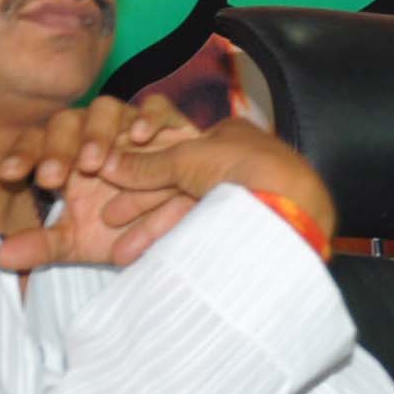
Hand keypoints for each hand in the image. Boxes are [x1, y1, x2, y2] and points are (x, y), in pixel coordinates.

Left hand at [0, 95, 196, 272]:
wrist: (179, 227)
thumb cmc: (127, 229)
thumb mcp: (81, 242)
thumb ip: (43, 245)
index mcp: (68, 158)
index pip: (37, 142)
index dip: (23, 154)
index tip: (10, 176)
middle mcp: (96, 136)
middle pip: (68, 121)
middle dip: (59, 147)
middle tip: (55, 178)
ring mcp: (132, 127)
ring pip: (107, 109)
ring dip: (98, 133)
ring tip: (97, 164)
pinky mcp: (172, 125)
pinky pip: (158, 106)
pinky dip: (149, 116)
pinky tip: (141, 136)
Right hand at [93, 118, 337, 244]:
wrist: (287, 204)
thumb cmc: (238, 166)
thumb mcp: (184, 158)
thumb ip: (146, 164)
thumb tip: (106, 164)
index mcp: (228, 135)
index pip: (176, 151)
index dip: (141, 169)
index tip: (110, 184)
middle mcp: (237, 163)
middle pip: (178, 184)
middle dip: (140, 206)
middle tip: (107, 222)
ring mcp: (242, 196)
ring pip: (188, 212)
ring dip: (152, 231)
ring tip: (121, 254)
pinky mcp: (246, 226)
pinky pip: (202, 232)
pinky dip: (175, 243)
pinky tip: (149, 259)